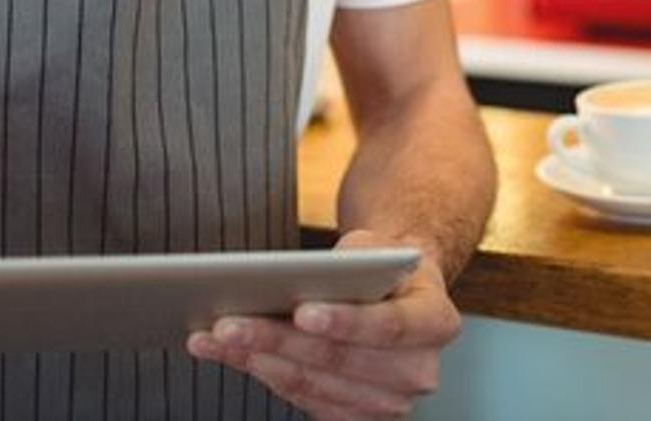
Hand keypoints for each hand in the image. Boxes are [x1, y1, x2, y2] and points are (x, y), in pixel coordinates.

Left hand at [186, 229, 460, 419]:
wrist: (392, 295)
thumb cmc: (379, 267)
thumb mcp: (373, 246)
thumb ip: (350, 262)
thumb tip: (303, 279)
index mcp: (437, 322)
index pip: (390, 327)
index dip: (345, 322)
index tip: (301, 311)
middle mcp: (419, 372)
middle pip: (339, 361)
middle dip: (278, 340)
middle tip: (228, 321)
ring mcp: (388, 404)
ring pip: (311, 384)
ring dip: (256, 359)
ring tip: (213, 335)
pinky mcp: (354, 418)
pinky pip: (300, 398)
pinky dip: (260, 373)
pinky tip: (227, 353)